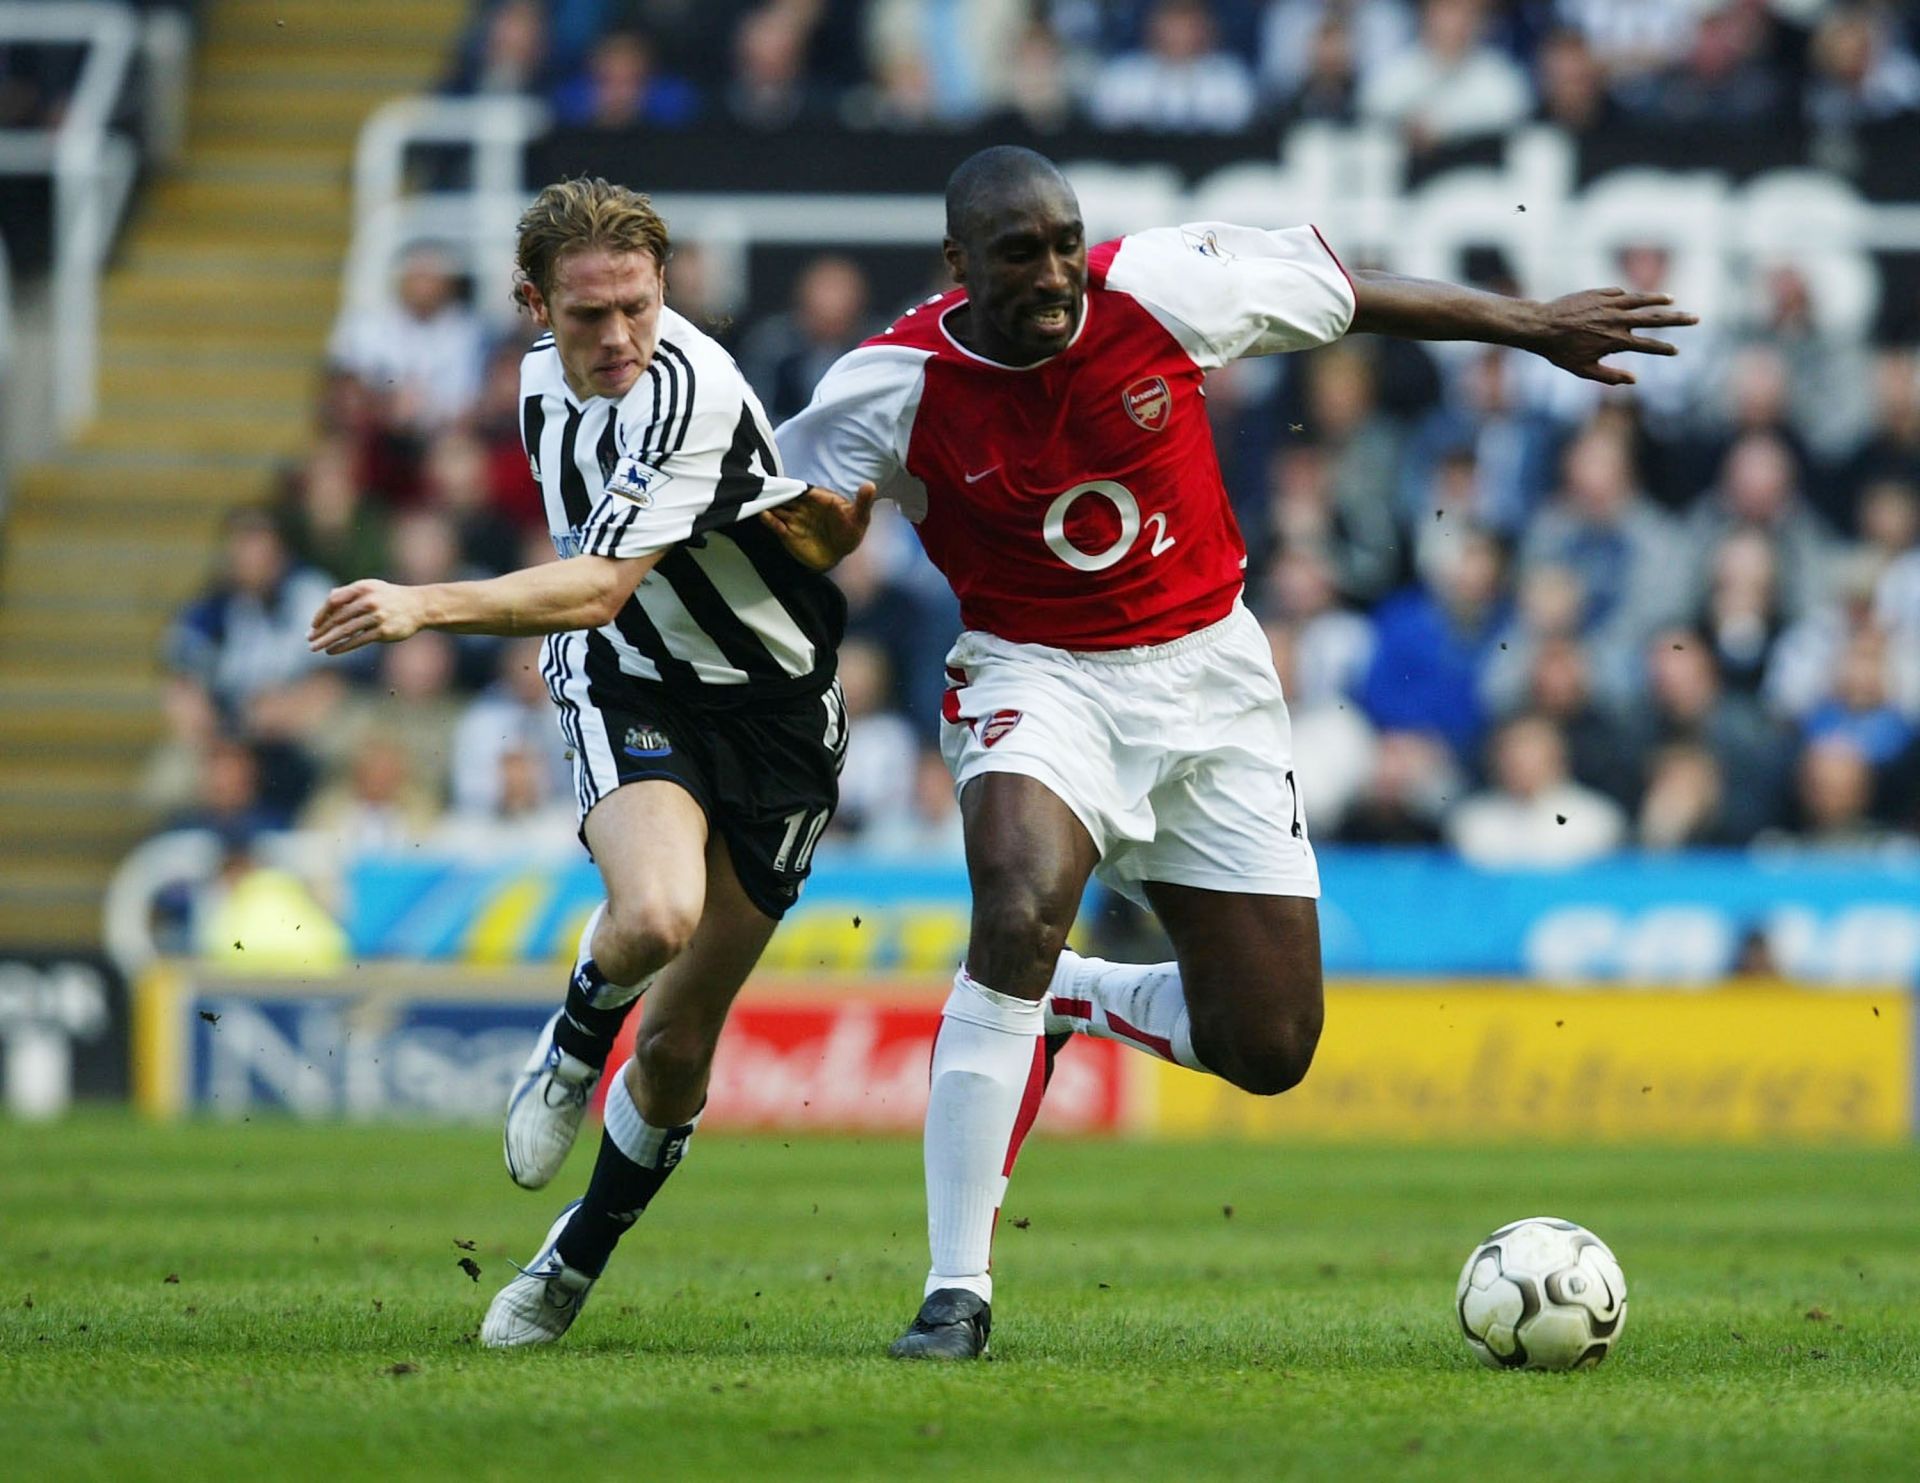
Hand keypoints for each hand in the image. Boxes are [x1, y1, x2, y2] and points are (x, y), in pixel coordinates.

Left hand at [307, 579, 428, 655]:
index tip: (313, 626)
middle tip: (309, 640)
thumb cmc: (390, 597)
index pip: (334, 601)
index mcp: (363, 588)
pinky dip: (343, 646)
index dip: (321, 614)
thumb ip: (350, 593)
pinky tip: (332, 651)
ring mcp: (377, 616)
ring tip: (315, 648)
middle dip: (321, 630)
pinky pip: (358, 640)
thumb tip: (328, 600)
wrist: (419, 606)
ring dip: (328, 640)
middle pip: (338, 617)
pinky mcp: (384, 631)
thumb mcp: (371, 588)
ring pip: (346, 630)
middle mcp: (369, 600)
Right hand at [761, 482, 876, 570]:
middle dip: (778, 492)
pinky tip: (764, 515)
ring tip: (761, 499)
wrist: (839, 554)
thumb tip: (870, 485)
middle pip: (788, 496)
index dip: (796, 486)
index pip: (805, 489)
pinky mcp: (788, 534)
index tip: (788, 484)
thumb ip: (862, 502)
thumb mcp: (860, 517)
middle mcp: (804, 506)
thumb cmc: (850, 532)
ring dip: (770, 504)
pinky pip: (777, 525)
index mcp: (820, 498)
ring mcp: (795, 519)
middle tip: (766, 487)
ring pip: (779, 508)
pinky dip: (770, 521)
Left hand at [1522, 288, 1698, 386]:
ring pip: (1640, 299)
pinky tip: (1635, 297)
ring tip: (1673, 299)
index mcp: (1616, 341)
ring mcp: (1609, 304)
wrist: (1541, 326)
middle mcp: (1617, 320)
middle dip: (1678, 319)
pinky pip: (1618, 293)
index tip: (1676, 350)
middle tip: (1696, 318)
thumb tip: (1634, 380)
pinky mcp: (1598, 293)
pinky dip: (1628, 296)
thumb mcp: (1584, 370)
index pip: (1648, 345)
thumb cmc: (1560, 352)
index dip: (1664, 349)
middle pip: (1655, 319)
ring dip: (1658, 299)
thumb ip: (1610, 376)